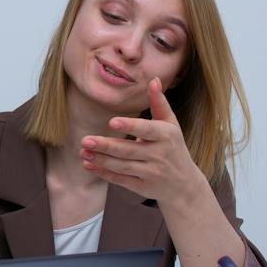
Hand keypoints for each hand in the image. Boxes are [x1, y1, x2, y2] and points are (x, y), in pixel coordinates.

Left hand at [79, 78, 203, 203]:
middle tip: (85, 140)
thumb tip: (154, 79)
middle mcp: (159, 155)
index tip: (111, 122)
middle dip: (106, 146)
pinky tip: (88, 165)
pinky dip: (104, 173)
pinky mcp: (143, 187)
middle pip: (128, 150)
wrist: (184, 183)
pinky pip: (121, 179)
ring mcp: (151, 172)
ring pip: (122, 166)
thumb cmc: (174, 147)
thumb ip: (159, 103)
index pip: (147, 129)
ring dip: (101, 159)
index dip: (130, 126)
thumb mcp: (170, 125)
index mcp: (166, 135)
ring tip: (83, 151)